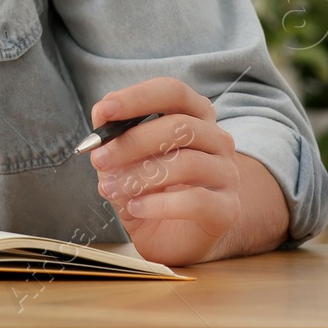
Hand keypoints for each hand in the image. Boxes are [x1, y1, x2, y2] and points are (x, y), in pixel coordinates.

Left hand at [87, 77, 269, 265]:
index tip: (105, 109)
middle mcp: (217, 139)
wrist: (173, 236)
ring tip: (111, 189)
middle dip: (132, 142)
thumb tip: (101, 113)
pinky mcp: (229, 208)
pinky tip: (135, 208)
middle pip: (180, 126)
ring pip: (186, 163)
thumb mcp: (123, 158)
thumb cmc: (148, 186)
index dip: (138, 97)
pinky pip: (196, 200)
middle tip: (98, 159)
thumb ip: (113, 134)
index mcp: (194, 115)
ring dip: (139, 175)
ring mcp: (227, 173)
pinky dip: (159, 204)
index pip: (173, 91)